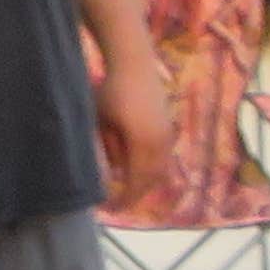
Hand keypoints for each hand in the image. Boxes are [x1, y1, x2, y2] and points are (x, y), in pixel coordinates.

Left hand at [94, 47, 166, 199]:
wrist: (134, 62)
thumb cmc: (111, 89)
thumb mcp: (101, 121)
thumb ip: (105, 149)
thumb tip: (110, 174)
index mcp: (143, 143)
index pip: (137, 182)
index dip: (126, 198)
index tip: (112, 208)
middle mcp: (160, 143)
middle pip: (152, 180)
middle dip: (137, 194)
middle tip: (120, 203)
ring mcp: (167, 135)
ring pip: (161, 170)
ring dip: (146, 182)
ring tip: (129, 188)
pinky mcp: (168, 128)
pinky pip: (163, 158)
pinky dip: (152, 168)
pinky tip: (138, 168)